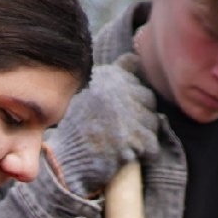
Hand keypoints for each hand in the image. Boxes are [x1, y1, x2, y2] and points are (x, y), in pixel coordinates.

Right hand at [43, 54, 155, 197]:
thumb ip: (116, 73)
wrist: (63, 160)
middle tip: (121, 129)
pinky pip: (152, 145)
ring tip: (122, 142)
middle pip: (149, 99)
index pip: (137, 78)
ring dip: (143, 135)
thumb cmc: (79, 127)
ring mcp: (123, 114)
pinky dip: (145, 153)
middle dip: (141, 115)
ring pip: (154, 122)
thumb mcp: (92, 91)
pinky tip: (128, 154)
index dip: (132, 96)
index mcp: (106, 75)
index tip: (116, 109)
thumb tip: (136, 57)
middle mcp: (115, 90)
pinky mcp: (128, 139)